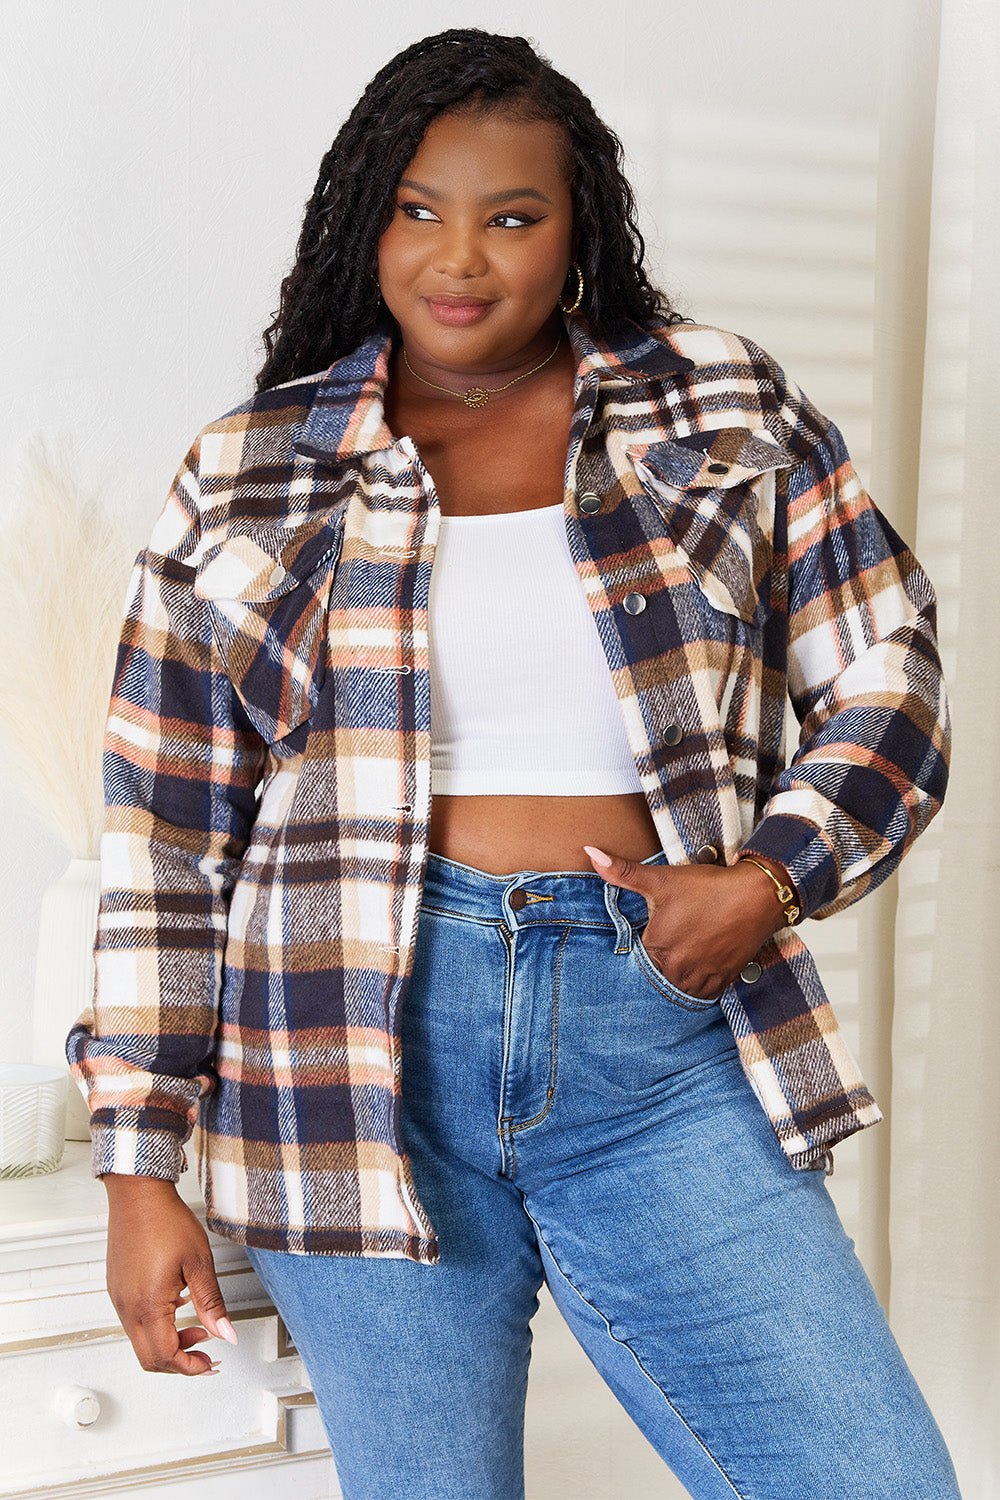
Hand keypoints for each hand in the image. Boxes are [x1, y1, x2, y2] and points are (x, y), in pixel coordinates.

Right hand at [104, 1175, 237, 1375]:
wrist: (138, 1194)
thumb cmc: (165, 1220)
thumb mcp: (199, 1263)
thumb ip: (212, 1304)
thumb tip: (226, 1335)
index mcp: (148, 1306)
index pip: (166, 1357)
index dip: (190, 1367)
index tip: (209, 1364)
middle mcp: (127, 1308)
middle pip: (150, 1358)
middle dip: (180, 1361)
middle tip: (205, 1352)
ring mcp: (119, 1298)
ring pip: (140, 1342)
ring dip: (169, 1343)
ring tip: (196, 1326)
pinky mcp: (117, 1288)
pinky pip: (133, 1322)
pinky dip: (156, 1326)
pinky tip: (176, 1306)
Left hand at [584, 846, 790, 1000]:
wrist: (757, 895)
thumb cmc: (707, 887)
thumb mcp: (660, 878)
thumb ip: (621, 871)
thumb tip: (590, 853)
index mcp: (656, 950)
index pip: (635, 962)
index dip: (642, 948)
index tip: (652, 937)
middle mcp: (677, 971)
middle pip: (658, 977)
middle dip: (660, 963)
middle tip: (672, 943)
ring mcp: (702, 978)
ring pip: (680, 987)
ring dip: (679, 976)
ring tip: (684, 955)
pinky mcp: (724, 980)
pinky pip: (705, 993)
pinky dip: (700, 983)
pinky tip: (700, 964)